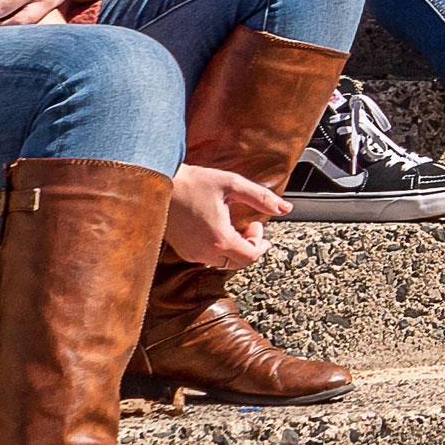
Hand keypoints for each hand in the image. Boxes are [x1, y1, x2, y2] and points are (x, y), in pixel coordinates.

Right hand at [165, 164, 286, 270]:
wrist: (158, 182)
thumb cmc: (193, 182)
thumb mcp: (233, 184)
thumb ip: (262, 197)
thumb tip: (286, 208)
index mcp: (219, 239)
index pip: (251, 256)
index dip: (261, 243)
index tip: (257, 224)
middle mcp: (204, 252)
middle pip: (239, 263)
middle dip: (250, 246)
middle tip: (249, 225)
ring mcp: (191, 254)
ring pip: (224, 262)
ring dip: (235, 248)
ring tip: (233, 224)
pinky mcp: (183, 251)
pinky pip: (209, 257)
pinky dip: (220, 248)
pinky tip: (218, 227)